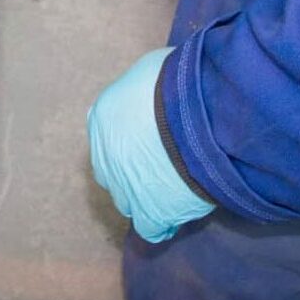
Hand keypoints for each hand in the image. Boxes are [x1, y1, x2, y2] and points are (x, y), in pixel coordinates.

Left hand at [87, 48, 214, 243]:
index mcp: (101, 118)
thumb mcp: (151, 71)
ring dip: (144, 197)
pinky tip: (176, 216)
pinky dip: (161, 224)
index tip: (145, 143)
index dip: (125, 142)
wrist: (198, 117)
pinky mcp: (149, 212)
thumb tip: (157, 91)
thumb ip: (144, 90)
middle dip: (129, 172)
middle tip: (159, 166)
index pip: (105, 137)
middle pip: (111, 172)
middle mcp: (104, 154)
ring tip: (171, 191)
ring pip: (126, 201)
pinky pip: (149, 228)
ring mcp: (125, 187)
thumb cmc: (177, 83)